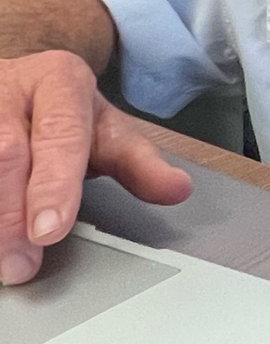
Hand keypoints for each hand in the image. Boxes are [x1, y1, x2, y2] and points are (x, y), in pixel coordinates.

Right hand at [0, 50, 191, 284]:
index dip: (53, 183)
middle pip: (7, 153)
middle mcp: (11, 88)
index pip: (60, 132)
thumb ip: (138, 162)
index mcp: (60, 80)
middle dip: (12, 214)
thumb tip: (179, 190)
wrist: (15, 82)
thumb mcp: (104, 130)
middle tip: (23, 263)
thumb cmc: (61, 113)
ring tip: (1, 261)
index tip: (51, 230)